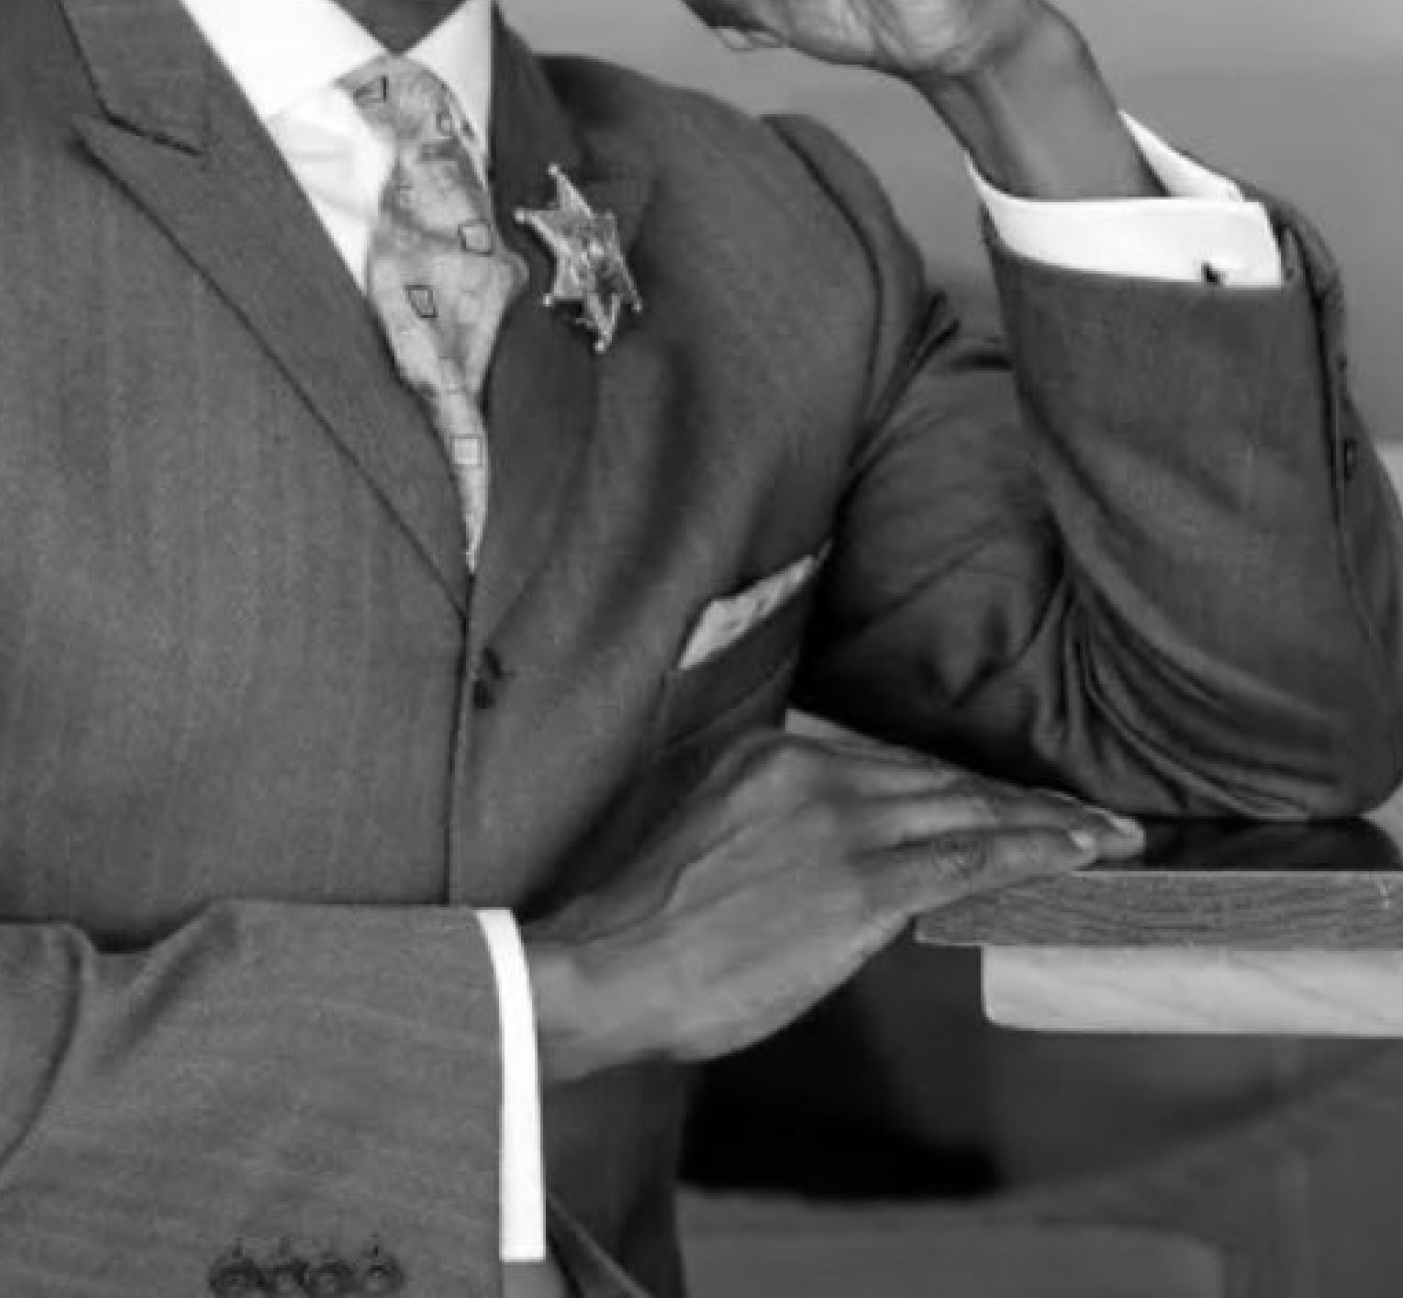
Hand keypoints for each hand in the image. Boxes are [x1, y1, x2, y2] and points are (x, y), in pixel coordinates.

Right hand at [523, 729, 1142, 1080]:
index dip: (962, 782)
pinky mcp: (860, 883)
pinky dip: (1033, 849)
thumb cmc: (653, 926)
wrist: (614, 967)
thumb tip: (855, 852)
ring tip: (1103, 835)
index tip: (1009, 795)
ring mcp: (841, 823)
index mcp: (775, 751)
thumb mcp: (715, 834)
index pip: (892, 762)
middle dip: (1019, 798)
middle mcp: (813, 769)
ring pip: (966, 809)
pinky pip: (967, 857)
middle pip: (938, 778)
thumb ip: (785, 821)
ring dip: (1045, 822)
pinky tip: (1077, 852)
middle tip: (1084, 815)